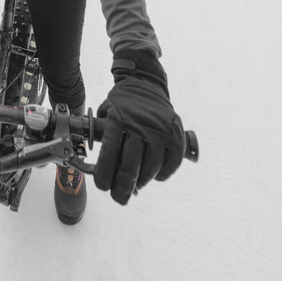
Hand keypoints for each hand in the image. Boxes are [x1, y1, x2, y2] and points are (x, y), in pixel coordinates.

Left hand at [94, 52, 186, 204]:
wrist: (146, 84)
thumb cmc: (123, 104)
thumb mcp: (105, 115)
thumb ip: (105, 140)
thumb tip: (104, 173)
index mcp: (118, 120)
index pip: (108, 156)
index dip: (104, 176)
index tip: (103, 186)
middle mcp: (140, 125)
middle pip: (130, 168)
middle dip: (122, 188)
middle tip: (119, 196)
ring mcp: (160, 131)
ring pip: (151, 170)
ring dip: (141, 181)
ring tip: (135, 182)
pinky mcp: (177, 136)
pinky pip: (171, 166)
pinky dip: (162, 175)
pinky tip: (154, 173)